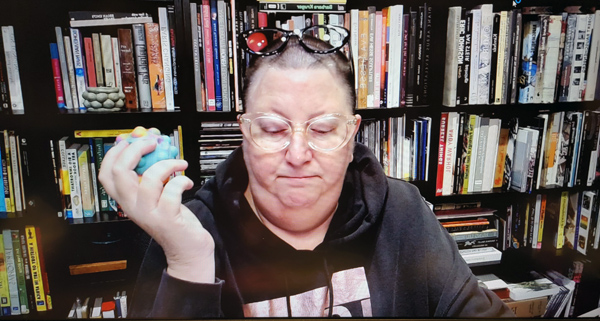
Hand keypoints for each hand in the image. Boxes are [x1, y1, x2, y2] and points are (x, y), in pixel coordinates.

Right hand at [98, 139, 214, 282]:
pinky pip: (172, 192)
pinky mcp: (167, 218)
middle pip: (121, 172)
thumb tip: (152, 143)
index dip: (114, 153)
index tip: (130, 138)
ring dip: (167, 164)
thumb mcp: (156, 195)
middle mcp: (133, 207)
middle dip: (136, 150)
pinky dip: (182, 181)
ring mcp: (149, 213)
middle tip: (154, 142)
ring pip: (149, 179)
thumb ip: (151, 174)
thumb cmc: (173, 220)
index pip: (105, 174)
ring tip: (179, 163)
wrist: (187, 250)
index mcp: (127, 199)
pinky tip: (187, 182)